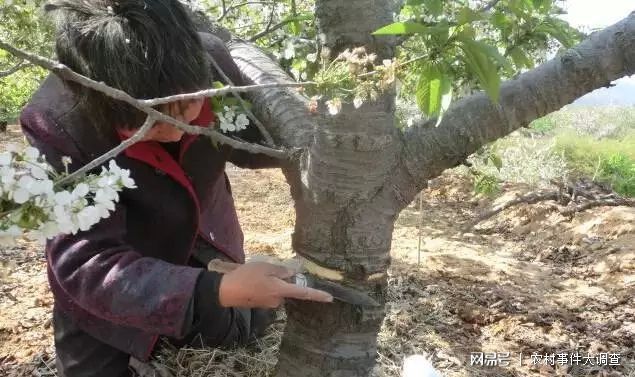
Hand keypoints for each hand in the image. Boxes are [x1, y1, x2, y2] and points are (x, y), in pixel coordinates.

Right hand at [217, 262, 333, 307]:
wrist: (225, 291)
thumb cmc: (245, 277)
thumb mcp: (265, 267)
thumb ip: (281, 271)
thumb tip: (292, 274)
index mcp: (280, 290)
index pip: (304, 293)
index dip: (317, 295)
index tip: (330, 298)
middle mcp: (277, 300)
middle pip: (287, 288)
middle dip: (281, 280)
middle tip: (265, 270)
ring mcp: (269, 304)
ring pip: (277, 290)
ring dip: (271, 282)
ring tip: (255, 275)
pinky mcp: (261, 305)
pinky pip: (268, 293)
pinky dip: (263, 286)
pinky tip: (252, 281)